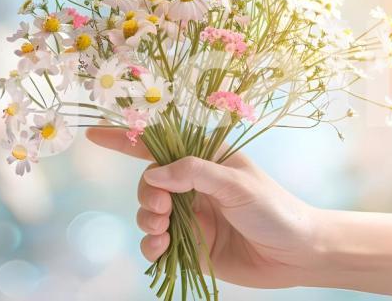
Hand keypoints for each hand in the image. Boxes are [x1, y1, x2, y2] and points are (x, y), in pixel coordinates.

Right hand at [86, 128, 323, 288]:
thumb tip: (154, 175)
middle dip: (146, 196)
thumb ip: (195, 174)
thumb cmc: (275, 210)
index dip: (125, 139)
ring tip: (163, 231)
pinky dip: (151, 246)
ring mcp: (189, 217)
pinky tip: (160, 249)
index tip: (93, 135)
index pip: (158, 145)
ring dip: (147, 221)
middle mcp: (192, 187)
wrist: (298, 255)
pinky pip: (155, 244)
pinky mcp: (189, 246)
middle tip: (162, 209)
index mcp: (204, 162)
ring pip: (147, 214)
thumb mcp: (237, 184)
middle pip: (147, 183)